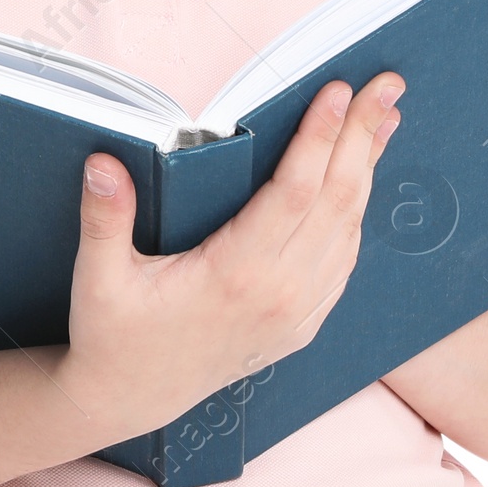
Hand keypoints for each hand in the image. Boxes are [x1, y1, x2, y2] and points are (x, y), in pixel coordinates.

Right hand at [60, 73, 403, 442]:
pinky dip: (356, 214)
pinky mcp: (301, 326)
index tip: (340, 91)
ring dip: (368, 169)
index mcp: (235, 275)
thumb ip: (104, 219)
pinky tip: (361, 181)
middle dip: (363, 136)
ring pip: (348, 229)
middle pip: (336, 200)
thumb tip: (103, 162)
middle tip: (388, 84)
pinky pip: (342, 262)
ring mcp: (297, 314)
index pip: (294, 192)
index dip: (320, 137)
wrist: (128, 402)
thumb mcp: (99, 279)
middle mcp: (279, 295)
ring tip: (386, 118)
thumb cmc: (112, 336)